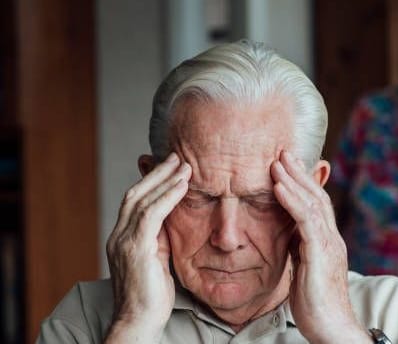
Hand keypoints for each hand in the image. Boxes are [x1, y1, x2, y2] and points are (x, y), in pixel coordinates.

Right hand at [104, 153, 190, 342]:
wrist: (138, 322)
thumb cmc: (151, 296)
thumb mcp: (157, 260)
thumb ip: (160, 239)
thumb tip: (173, 219)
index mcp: (123, 238)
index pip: (135, 201)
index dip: (150, 181)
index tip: (168, 166)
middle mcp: (118, 236)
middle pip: (135, 193)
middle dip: (156, 173)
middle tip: (177, 156)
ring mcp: (124, 241)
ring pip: (141, 199)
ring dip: (164, 179)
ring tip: (184, 165)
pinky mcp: (135, 249)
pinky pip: (151, 214)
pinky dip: (167, 196)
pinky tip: (182, 185)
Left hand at [271, 150, 369, 343]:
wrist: (332, 330)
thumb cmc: (317, 305)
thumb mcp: (305, 270)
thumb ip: (301, 249)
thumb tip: (290, 234)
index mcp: (327, 242)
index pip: (317, 205)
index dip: (304, 184)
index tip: (288, 166)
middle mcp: (332, 239)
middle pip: (317, 197)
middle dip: (299, 173)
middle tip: (283, 152)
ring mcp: (329, 245)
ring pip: (312, 204)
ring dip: (293, 180)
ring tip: (277, 162)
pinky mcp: (321, 255)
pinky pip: (305, 222)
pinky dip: (292, 201)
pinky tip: (279, 187)